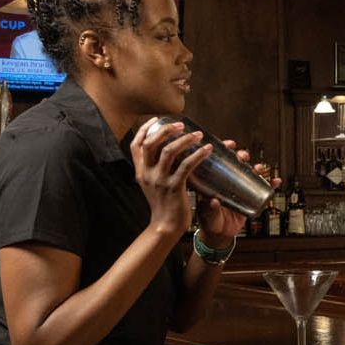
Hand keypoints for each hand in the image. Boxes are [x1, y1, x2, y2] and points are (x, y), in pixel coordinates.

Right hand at [131, 118, 209, 234]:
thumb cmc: (163, 204)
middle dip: (166, 130)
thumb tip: (165, 149)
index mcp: (140, 171)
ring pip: (169, 151)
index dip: (146, 129)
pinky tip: (207, 150)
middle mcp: (147, 173)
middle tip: (181, 125)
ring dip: (185, 140)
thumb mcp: (151, 184)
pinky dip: (198, 155)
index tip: (158, 119)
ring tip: (198, 135)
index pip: (136, 144)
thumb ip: (154, 168)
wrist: (165, 225)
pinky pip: (187, 165)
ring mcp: (159, 180)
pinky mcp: (174, 187)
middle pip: (151, 143)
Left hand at [196, 140, 281, 245]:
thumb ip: (209, 208)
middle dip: (241, 156)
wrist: (219, 235)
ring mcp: (239, 189)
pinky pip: (262, 190)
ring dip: (256, 168)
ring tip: (259, 167)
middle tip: (243, 155)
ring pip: (250, 174)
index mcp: (213, 182)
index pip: (219, 161)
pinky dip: (270, 185)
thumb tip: (214, 200)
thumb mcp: (206, 214)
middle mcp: (227, 182)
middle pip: (236, 164)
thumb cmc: (209, 222)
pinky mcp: (250, 199)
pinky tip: (276, 181)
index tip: (229, 145)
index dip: (224, 151)